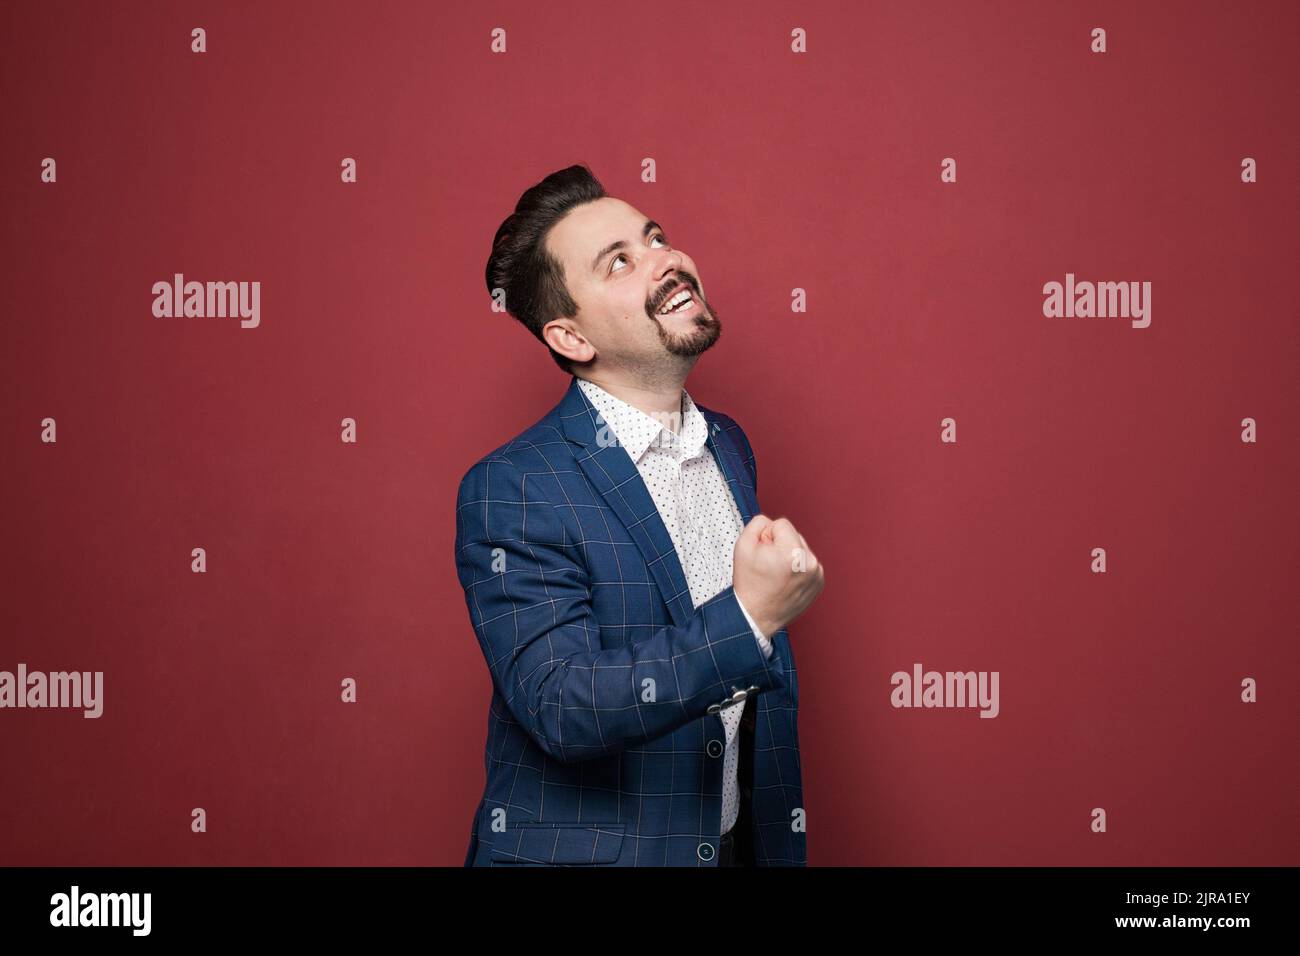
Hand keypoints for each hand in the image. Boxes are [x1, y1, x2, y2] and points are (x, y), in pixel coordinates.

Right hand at [733, 514, 824, 638]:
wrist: (756, 616)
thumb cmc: (749, 584)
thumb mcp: (742, 546)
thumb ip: (757, 524)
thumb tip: (772, 524)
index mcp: (792, 553)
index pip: (781, 524)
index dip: (767, 536)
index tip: (763, 553)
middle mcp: (810, 563)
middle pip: (793, 535)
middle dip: (780, 545)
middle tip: (768, 565)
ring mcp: (817, 574)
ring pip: (801, 549)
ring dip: (789, 556)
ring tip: (777, 574)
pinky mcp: (819, 582)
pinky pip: (807, 563)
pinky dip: (797, 568)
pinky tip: (785, 580)